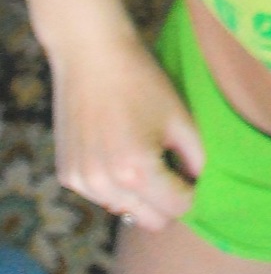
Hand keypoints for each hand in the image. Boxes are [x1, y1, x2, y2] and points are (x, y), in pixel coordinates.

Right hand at [51, 29, 204, 231]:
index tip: (191, 172)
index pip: (178, 208)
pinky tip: (115, 148)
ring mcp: (82, 182)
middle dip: (167, 200)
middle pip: (151, 220)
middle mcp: (105, 185)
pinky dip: (114, 183)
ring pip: (125, 210)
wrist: (90, 53)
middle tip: (170, 166)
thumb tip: (200, 184)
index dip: (192, 191)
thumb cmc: (140, 80)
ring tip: (140, 153)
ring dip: (139, 195)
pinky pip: (102, 195)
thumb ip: (197, 159)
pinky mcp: (67, 175)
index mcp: (137, 171)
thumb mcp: (180, 117)